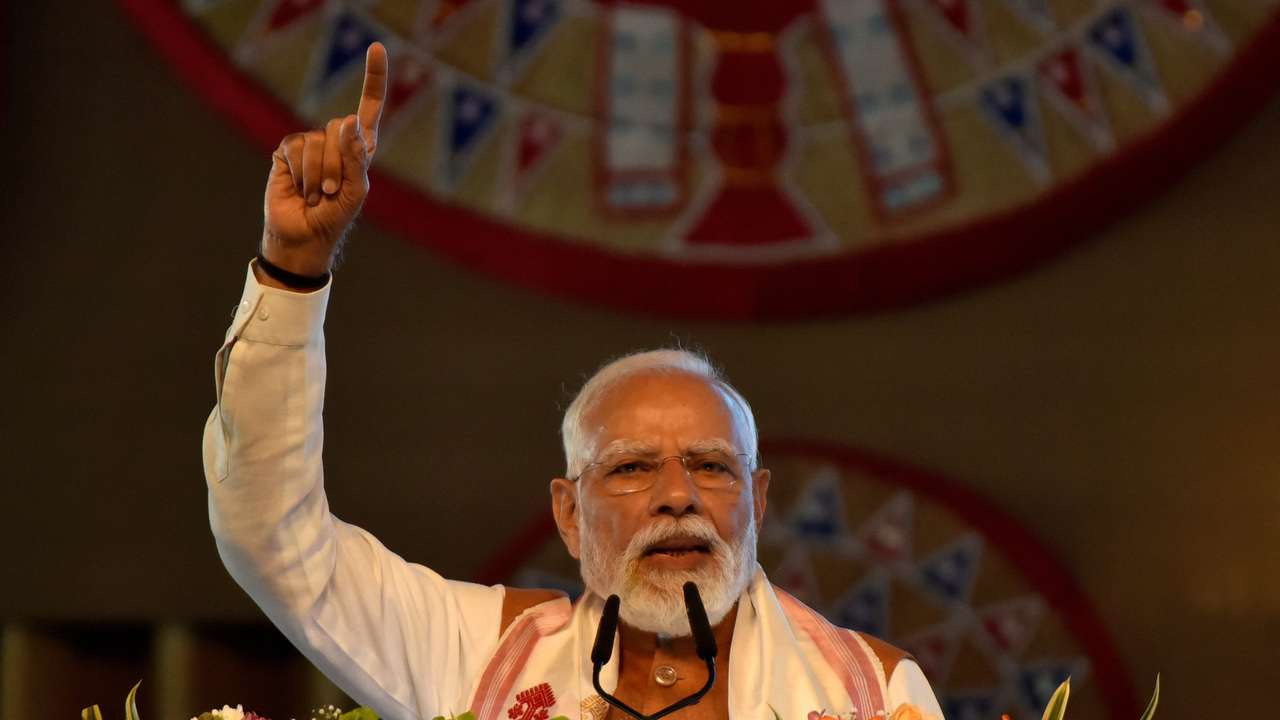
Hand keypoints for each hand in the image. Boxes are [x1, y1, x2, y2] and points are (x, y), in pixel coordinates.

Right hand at [260, 42, 387, 277]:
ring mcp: (310, 144)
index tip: (376, 48)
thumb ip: (356, 158)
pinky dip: (301, 173)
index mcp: (359, 148)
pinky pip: (296, 148)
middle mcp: (335, 141)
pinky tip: (300, 190)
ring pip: (318, 142)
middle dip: (339, 164)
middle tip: (332, 191)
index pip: (369, 107)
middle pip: (341, 129)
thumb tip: (347, 122)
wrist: (303, 237)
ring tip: (317, 194)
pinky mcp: (286, 151)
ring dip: (319, 175)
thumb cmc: (335, 217)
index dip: (373, 78)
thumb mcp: (355, 192)